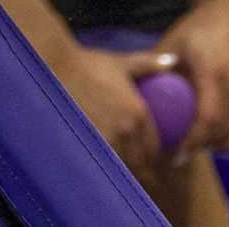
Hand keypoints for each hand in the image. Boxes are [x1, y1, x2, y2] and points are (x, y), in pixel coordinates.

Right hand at [47, 43, 163, 177]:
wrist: (57, 67)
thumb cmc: (88, 64)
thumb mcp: (121, 63)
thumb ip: (149, 64)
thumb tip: (172, 61)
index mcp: (139, 113)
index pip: (154, 147)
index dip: (153, 155)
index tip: (149, 155)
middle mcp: (126, 129)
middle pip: (140, 162)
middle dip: (140, 166)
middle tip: (135, 164)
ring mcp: (107, 138)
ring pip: (122, 166)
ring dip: (123, 167)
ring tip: (119, 164)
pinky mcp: (87, 142)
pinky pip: (102, 161)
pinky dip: (105, 163)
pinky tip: (100, 159)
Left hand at [149, 2, 228, 154]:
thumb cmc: (198, 27)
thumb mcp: (173, 44)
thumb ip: (155, 68)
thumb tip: (133, 91)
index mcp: (213, 73)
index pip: (207, 120)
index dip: (192, 142)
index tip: (175, 153)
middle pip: (221, 132)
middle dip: (200, 149)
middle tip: (179, 155)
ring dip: (214, 146)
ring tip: (193, 148)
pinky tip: (213, 141)